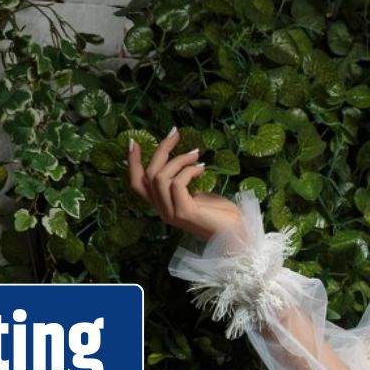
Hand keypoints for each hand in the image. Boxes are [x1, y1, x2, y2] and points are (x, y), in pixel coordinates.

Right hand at [126, 126, 243, 241]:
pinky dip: (189, 170)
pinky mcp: (184, 212)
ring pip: (160, 177)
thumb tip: (184, 162)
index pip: (138, 184)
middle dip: (161, 150)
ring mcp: (172, 212)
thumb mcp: (198, 195)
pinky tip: (202, 168)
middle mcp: (162, 210)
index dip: (132, 163)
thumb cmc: (221, 215)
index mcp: (163, 206)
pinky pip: (177, 183)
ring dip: (178, 160)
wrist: (237, 235)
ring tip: (195, 154)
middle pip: (149, 175)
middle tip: (175, 133)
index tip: (133, 142)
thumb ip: (184, 184)